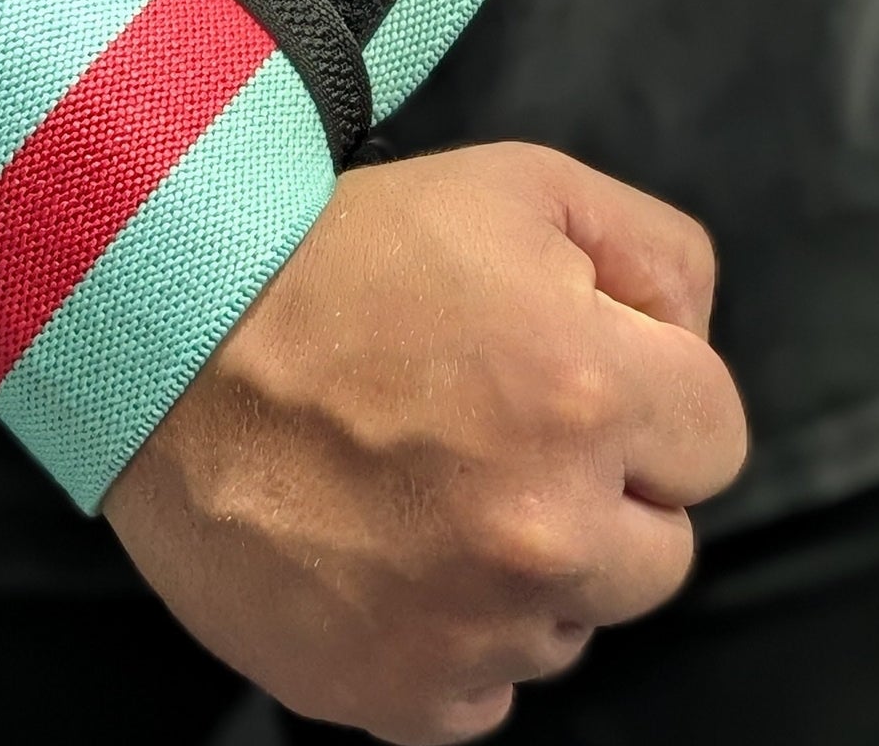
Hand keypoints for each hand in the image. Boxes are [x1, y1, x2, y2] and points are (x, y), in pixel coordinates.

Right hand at [103, 143, 746, 743]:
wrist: (163, 339)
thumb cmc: (337, 251)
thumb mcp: (519, 184)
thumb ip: (655, 253)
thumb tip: (689, 341)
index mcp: (588, 394)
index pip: (716, 437)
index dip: (651, 391)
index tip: (576, 368)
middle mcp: (546, 532)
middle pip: (662, 548)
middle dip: (606, 488)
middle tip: (500, 424)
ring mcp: (470, 628)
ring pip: (573, 623)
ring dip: (531, 566)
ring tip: (431, 481)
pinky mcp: (395, 692)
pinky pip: (484, 694)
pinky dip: (456, 634)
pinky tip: (394, 550)